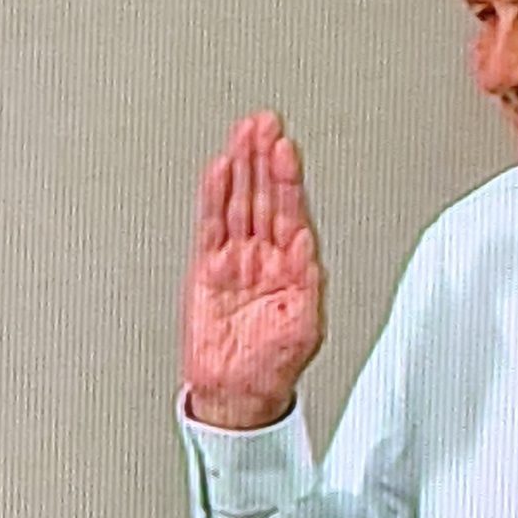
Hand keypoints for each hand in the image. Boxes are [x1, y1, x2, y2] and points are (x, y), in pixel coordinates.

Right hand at [182, 111, 325, 430]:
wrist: (236, 395)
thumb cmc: (274, 368)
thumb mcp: (305, 329)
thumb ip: (308, 284)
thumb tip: (307, 242)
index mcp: (294, 268)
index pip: (292, 211)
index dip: (289, 179)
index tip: (285, 149)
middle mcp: (266, 258)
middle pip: (265, 196)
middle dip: (265, 159)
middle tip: (265, 123)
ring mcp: (237, 261)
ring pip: (239, 202)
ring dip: (242, 167)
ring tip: (244, 133)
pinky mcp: (209, 270)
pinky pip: (210, 225)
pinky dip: (214, 197)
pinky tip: (218, 171)